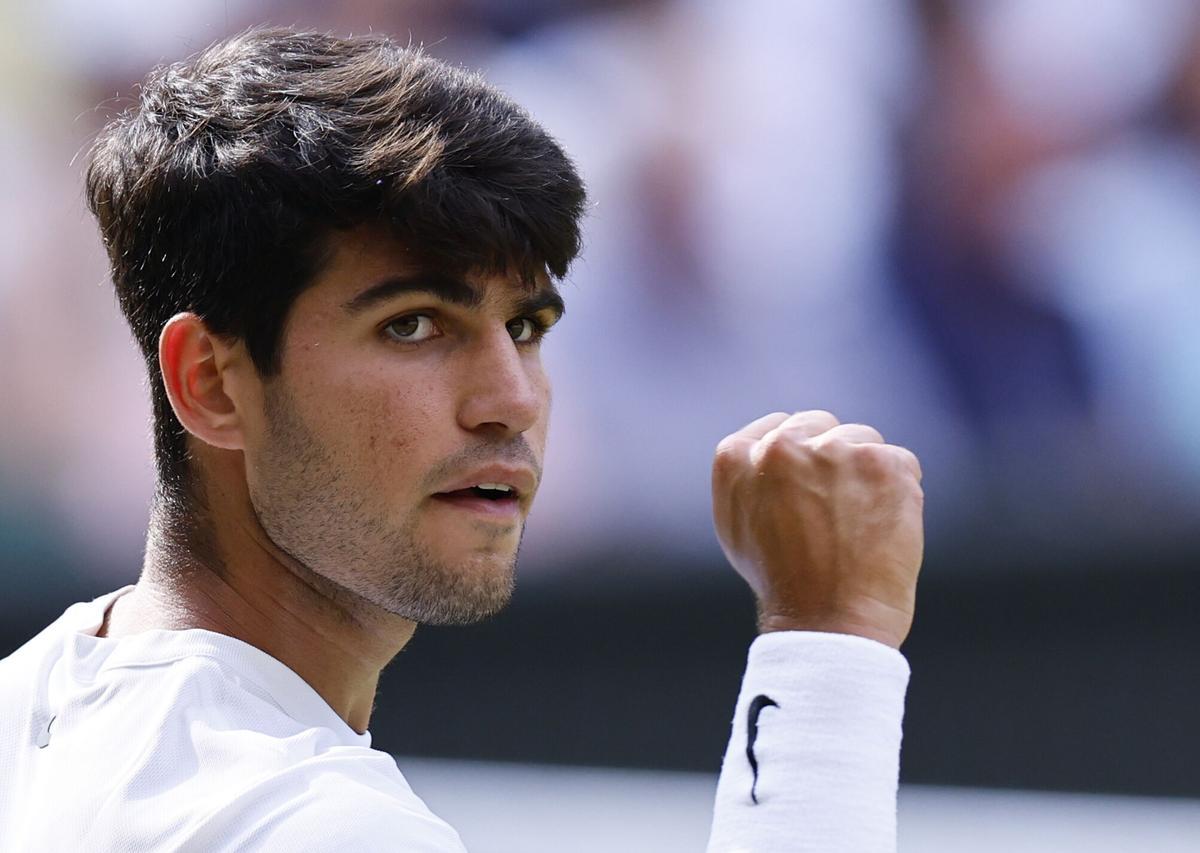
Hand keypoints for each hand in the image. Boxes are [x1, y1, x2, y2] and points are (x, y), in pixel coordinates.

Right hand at [711, 410, 923, 648]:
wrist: (828, 624)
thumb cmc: (782, 585)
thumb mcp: (736, 526)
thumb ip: (748, 477)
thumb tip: (770, 444)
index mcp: (736, 457)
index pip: (777, 427)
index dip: (798, 456)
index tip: (807, 488)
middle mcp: (781, 446)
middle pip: (820, 426)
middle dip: (831, 459)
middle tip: (835, 511)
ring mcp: (834, 451)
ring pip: (863, 440)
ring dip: (866, 473)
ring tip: (858, 525)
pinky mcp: (883, 464)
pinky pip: (900, 462)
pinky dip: (899, 492)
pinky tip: (883, 528)